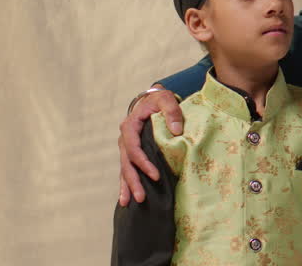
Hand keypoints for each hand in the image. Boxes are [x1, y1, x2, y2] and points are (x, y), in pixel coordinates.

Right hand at [118, 86, 183, 205]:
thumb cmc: (159, 99)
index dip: (143, 163)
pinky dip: (126, 183)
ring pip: (125, 169)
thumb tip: (177, 131)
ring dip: (127, 186)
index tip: (156, 175)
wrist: (152, 98)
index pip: (134, 149)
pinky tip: (125, 199)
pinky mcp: (131, 152)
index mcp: (130, 126)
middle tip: (141, 197)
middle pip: (127, 163)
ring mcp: (126, 147)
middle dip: (133, 181)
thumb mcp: (166, 99)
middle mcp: (125, 139)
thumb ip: (172, 111)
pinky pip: (127, 169)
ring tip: (128, 203)